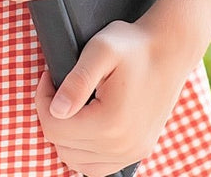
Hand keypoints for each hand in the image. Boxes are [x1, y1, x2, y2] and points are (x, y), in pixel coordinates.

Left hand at [33, 20, 188, 175]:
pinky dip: (83, 151)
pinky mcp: (138, 151)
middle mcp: (123, 146)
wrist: (169, 50)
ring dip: (66, 135)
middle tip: (59, 87)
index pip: (53, 127)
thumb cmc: (133, 45)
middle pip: (62, 146)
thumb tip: (57, 110)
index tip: (49, 75)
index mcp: (110, 122)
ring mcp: (132, 152)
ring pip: (77, 161)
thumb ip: (76, 81)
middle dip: (52, 116)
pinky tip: (84, 124)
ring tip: (72, 103)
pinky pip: (98, 167)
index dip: (42, 99)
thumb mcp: (100, 50)